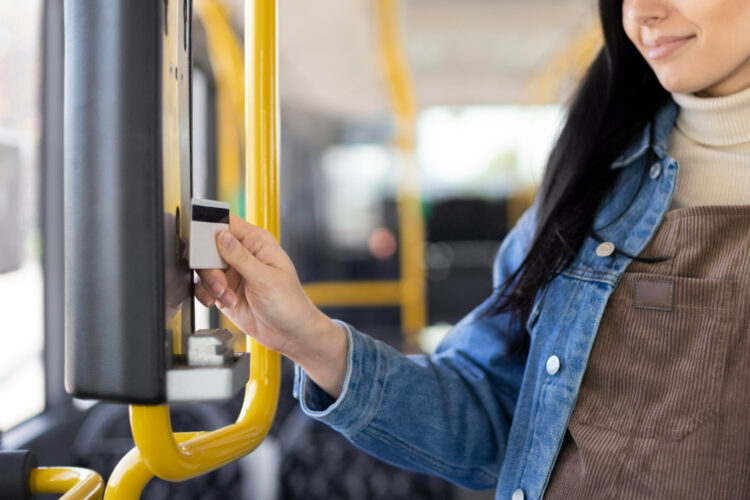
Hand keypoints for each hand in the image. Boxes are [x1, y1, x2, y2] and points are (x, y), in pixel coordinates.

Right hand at [195, 215, 347, 396]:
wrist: (290, 334)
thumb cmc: (289, 304)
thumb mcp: (265, 279)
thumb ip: (240, 257)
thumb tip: (220, 234)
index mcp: (257, 243)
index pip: (227, 223)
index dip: (211, 228)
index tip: (203, 243)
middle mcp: (243, 255)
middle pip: (209, 246)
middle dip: (210, 266)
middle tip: (221, 283)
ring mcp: (232, 272)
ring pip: (204, 268)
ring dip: (211, 284)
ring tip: (228, 297)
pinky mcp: (224, 290)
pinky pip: (203, 286)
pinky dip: (206, 295)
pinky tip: (220, 302)